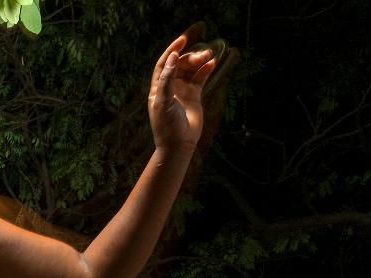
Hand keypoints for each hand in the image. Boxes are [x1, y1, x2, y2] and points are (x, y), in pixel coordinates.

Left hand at [148, 31, 217, 150]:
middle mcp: (170, 87)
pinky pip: (200, 78)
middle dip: (190, 57)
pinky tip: (212, 63)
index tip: (183, 39)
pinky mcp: (194, 96)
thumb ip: (167, 79)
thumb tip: (172, 57)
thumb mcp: (164, 101)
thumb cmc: (167, 125)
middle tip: (202, 55)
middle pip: (179, 64)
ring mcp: (182, 90)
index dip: (172, 50)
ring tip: (210, 55)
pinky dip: (206, 70)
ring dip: (199, 61)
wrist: (179, 144)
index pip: (164, 63)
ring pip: (191, 70)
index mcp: (158, 87)